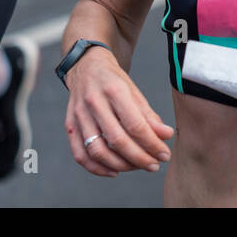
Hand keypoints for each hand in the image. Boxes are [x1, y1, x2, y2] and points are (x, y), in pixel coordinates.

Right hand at [64, 46, 172, 176]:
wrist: (86, 65)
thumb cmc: (113, 80)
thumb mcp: (134, 91)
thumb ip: (149, 115)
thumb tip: (166, 136)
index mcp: (114, 90)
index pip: (135, 125)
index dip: (152, 144)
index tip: (164, 154)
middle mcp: (94, 102)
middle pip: (117, 140)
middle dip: (139, 158)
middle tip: (154, 165)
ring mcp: (79, 115)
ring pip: (97, 150)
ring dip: (120, 165)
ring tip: (136, 167)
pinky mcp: (70, 125)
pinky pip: (80, 154)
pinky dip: (96, 168)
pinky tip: (114, 171)